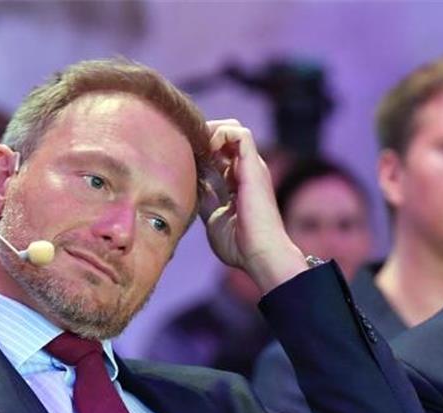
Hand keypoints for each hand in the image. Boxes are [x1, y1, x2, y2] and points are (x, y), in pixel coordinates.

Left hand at [200, 119, 307, 292]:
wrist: (261, 254)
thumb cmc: (240, 246)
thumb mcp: (214, 219)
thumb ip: (206, 202)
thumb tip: (190, 189)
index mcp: (238, 184)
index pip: (218, 155)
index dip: (199, 153)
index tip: (180, 162)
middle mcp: (245, 171)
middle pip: (224, 137)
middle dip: (202, 137)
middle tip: (185, 151)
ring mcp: (251, 166)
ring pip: (232, 129)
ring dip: (210, 132)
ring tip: (195, 148)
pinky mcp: (254, 165)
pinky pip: (239, 133)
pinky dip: (220, 134)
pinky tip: (206, 150)